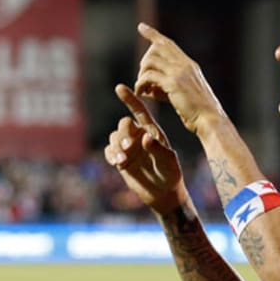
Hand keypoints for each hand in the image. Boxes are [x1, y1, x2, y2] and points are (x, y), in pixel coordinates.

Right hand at [104, 84, 190, 215]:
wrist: (163, 192)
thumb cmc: (170, 173)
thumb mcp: (168, 161)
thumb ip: (157, 149)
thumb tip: (144, 137)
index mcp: (152, 131)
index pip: (139, 112)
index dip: (130, 99)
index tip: (119, 88)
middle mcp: (138, 136)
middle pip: (124, 124)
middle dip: (123, 133)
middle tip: (128, 147)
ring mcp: (128, 148)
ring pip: (114, 137)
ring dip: (116, 146)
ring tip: (122, 159)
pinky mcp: (121, 160)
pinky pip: (109, 151)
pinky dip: (110, 154)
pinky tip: (117, 162)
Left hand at [134, 23, 225, 134]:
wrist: (210, 120)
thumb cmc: (199, 113)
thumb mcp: (185, 94)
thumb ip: (167, 87)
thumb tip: (150, 88)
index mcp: (190, 65)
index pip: (168, 43)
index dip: (153, 34)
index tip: (141, 27)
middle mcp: (185, 65)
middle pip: (156, 48)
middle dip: (144, 62)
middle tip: (143, 80)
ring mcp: (179, 72)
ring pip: (150, 61)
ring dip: (142, 74)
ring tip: (142, 89)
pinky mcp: (173, 83)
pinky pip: (148, 76)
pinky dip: (141, 84)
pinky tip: (142, 94)